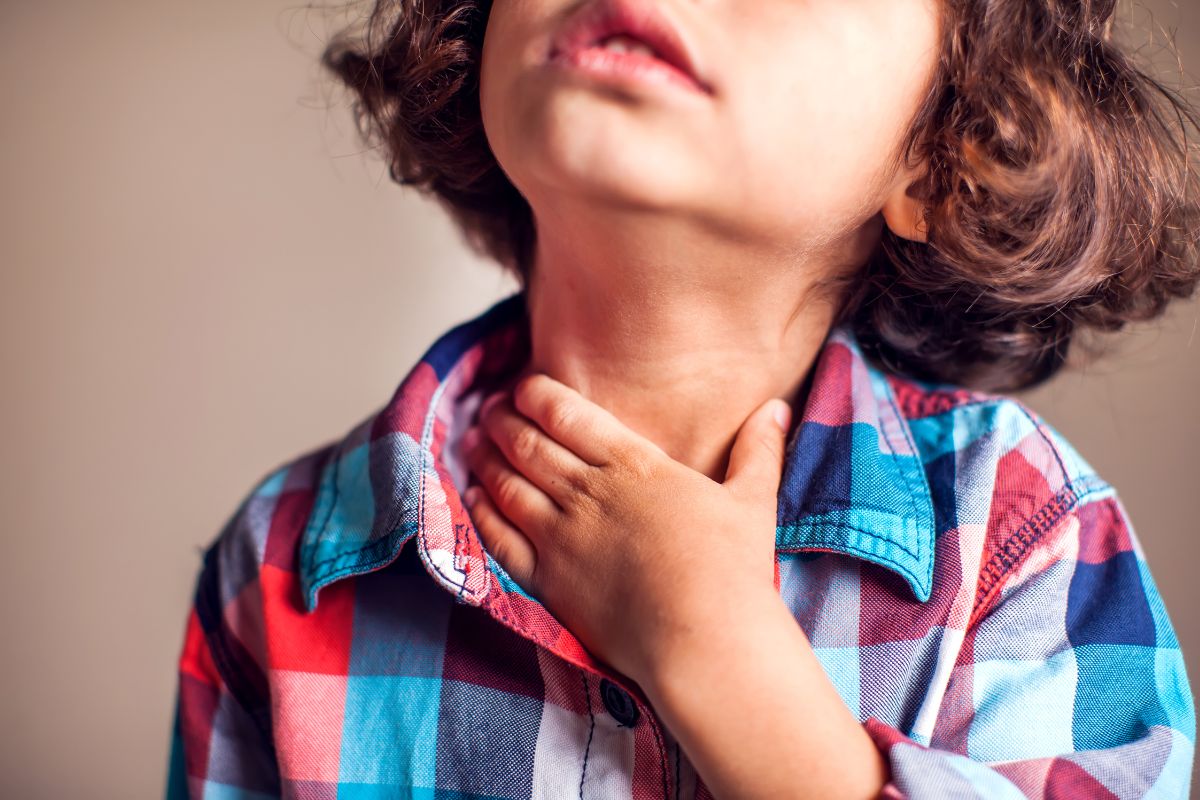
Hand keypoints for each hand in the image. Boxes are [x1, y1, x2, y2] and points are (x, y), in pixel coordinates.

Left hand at [461, 372, 792, 687]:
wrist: (703, 638)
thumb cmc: (732, 570)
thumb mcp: (753, 498)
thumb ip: (759, 450)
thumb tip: (777, 408)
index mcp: (632, 464)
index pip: (567, 413)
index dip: (536, 394)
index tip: (523, 386)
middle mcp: (587, 491)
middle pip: (527, 444)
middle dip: (502, 420)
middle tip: (489, 409)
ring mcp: (561, 535)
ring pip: (506, 485)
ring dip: (485, 460)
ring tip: (473, 443)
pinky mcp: (548, 579)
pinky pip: (500, 538)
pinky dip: (481, 514)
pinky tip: (472, 500)